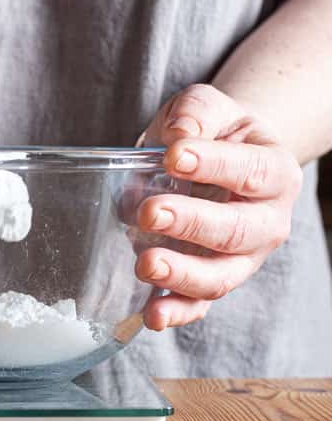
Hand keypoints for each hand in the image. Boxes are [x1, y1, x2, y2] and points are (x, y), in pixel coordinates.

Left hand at [136, 84, 302, 329]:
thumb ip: (196, 114)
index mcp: (273, 171)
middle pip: (236, 231)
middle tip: (149, 212)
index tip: (174, 157)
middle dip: (191, 224)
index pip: (251, 172)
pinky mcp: (213, 278)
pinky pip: (200, 304)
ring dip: (182, 274)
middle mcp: (266, 221)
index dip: (214, 165)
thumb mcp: (208, 107)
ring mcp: (242, 257)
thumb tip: (180, 135)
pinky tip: (151, 313)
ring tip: (145, 263)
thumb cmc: (214, 131)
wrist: (220, 157)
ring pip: (220, 276)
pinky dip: (177, 312)